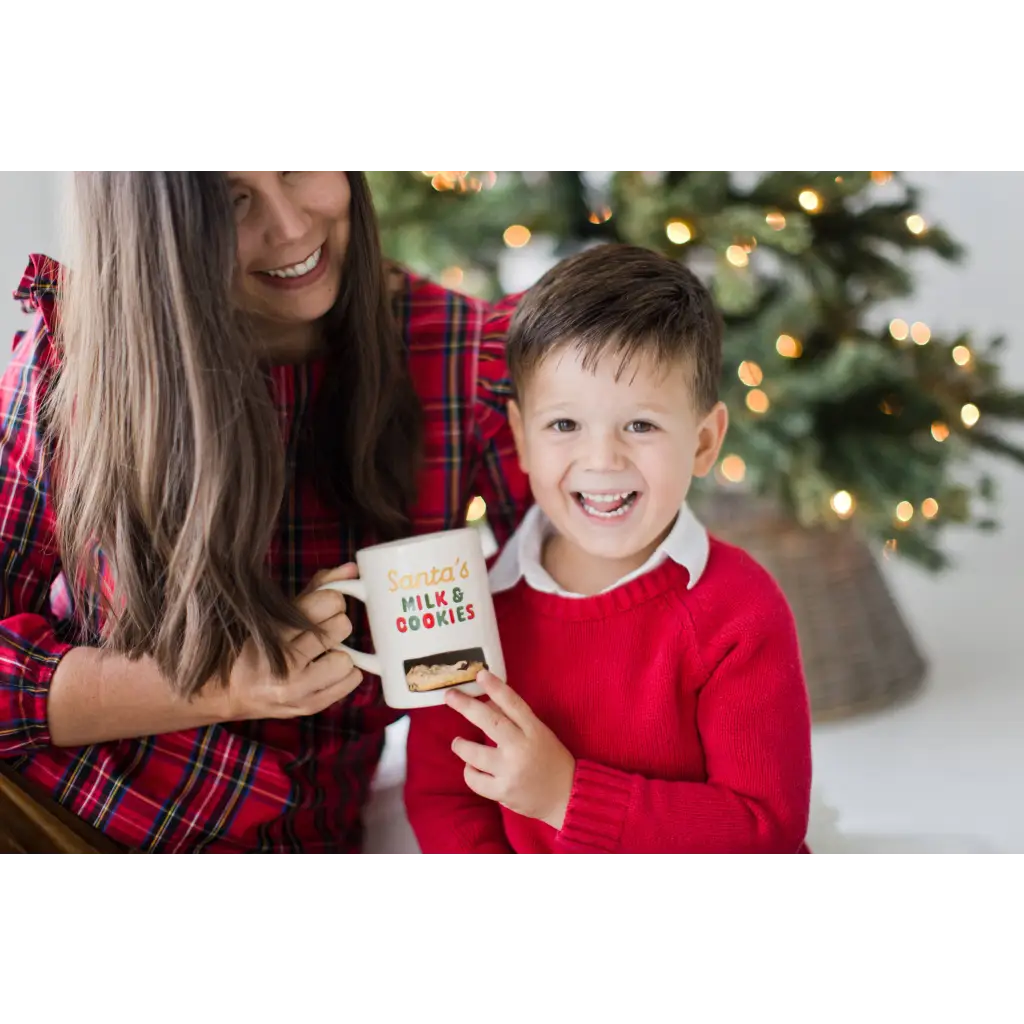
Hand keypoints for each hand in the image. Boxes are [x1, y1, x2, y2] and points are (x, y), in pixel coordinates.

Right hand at [224, 563, 363, 721]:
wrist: (231, 691)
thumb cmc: (259, 643)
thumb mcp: (280, 611)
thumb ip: (317, 588)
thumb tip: (353, 569)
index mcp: (274, 631)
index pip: (327, 602)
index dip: (332, 599)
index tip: (324, 605)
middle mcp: (284, 662)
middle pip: (341, 626)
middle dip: (335, 624)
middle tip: (320, 632)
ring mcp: (297, 689)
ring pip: (348, 659)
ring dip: (339, 654)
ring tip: (320, 655)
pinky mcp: (310, 706)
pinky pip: (353, 680)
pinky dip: (344, 674)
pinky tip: (323, 672)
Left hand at [446, 670, 575, 830]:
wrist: (567, 796)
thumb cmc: (551, 760)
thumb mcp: (540, 734)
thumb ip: (515, 720)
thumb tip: (486, 703)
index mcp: (535, 730)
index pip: (513, 704)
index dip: (496, 688)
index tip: (480, 674)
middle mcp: (522, 748)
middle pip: (491, 722)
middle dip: (467, 706)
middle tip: (450, 696)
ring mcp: (511, 771)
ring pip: (475, 754)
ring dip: (461, 746)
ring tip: (458, 742)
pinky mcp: (503, 791)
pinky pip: (475, 779)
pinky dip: (469, 771)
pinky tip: (472, 768)